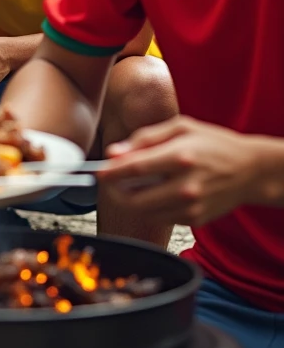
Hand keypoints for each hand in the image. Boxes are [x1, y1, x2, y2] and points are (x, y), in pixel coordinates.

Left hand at [99, 115, 264, 225]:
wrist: (249, 170)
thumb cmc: (214, 143)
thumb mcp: (181, 127)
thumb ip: (145, 138)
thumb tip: (115, 152)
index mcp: (180, 157)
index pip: (135, 168)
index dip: (111, 172)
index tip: (97, 172)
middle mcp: (185, 185)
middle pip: (135, 198)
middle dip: (115, 191)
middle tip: (108, 182)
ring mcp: (190, 206)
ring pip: (145, 212)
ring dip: (130, 201)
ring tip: (129, 185)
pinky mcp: (194, 220)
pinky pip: (161, 217)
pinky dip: (151, 207)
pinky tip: (155, 192)